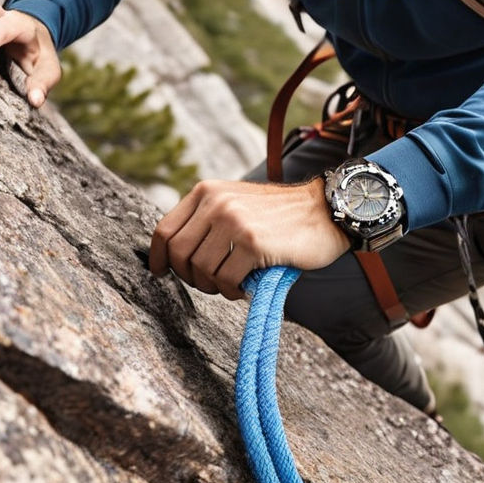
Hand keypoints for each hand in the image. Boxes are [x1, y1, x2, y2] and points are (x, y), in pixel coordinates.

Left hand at [148, 177, 349, 299]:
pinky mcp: (252, 243)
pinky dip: (232, 291)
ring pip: (200, 270)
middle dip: (190, 276)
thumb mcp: (237, 203)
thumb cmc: (280, 216)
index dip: (158, 258)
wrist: (325, 211)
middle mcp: (216, 202)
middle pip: (178, 254)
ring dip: (214, 285)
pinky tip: (246, 285)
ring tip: (233, 281)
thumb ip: (207, 219)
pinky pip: (224, 280)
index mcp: (208, 191)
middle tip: (211, 281)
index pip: (164, 230)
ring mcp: (234, 221)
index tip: (162, 272)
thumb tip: (172, 254)